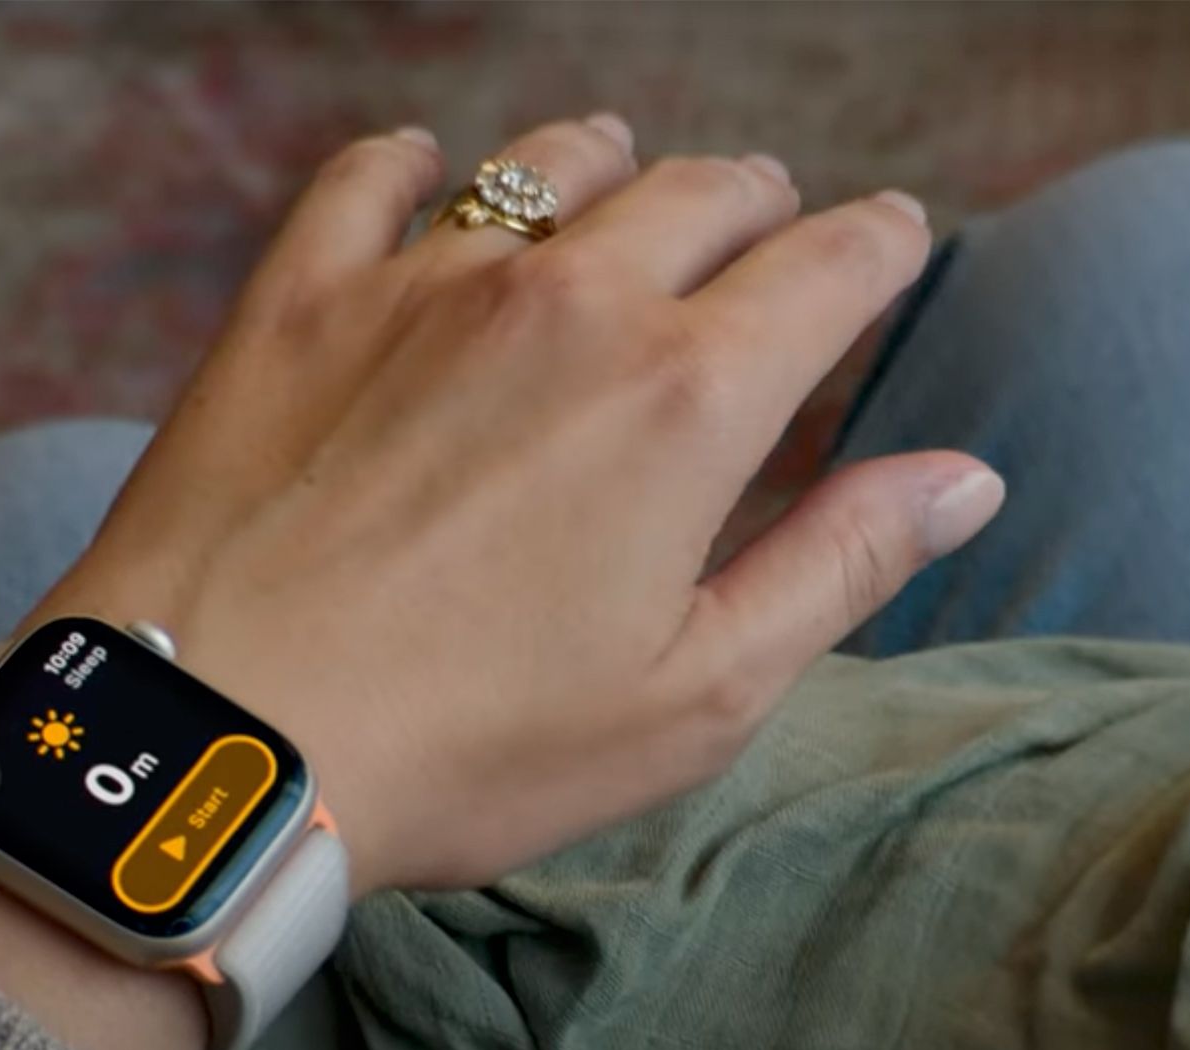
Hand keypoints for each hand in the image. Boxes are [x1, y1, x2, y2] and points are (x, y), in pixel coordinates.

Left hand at [40, 115, 1002, 892]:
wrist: (222, 738)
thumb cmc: (472, 746)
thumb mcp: (695, 694)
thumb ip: (838, 565)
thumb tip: (966, 477)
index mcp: (691, 399)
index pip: (830, 267)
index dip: (881, 243)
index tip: (896, 237)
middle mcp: (573, 302)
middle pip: (703, 194)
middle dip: (760, 201)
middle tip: (770, 221)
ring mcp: (427, 284)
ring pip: (553, 163)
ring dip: (613, 162)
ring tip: (626, 171)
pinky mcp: (300, 298)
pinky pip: (369, 177)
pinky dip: (416, 163)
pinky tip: (424, 171)